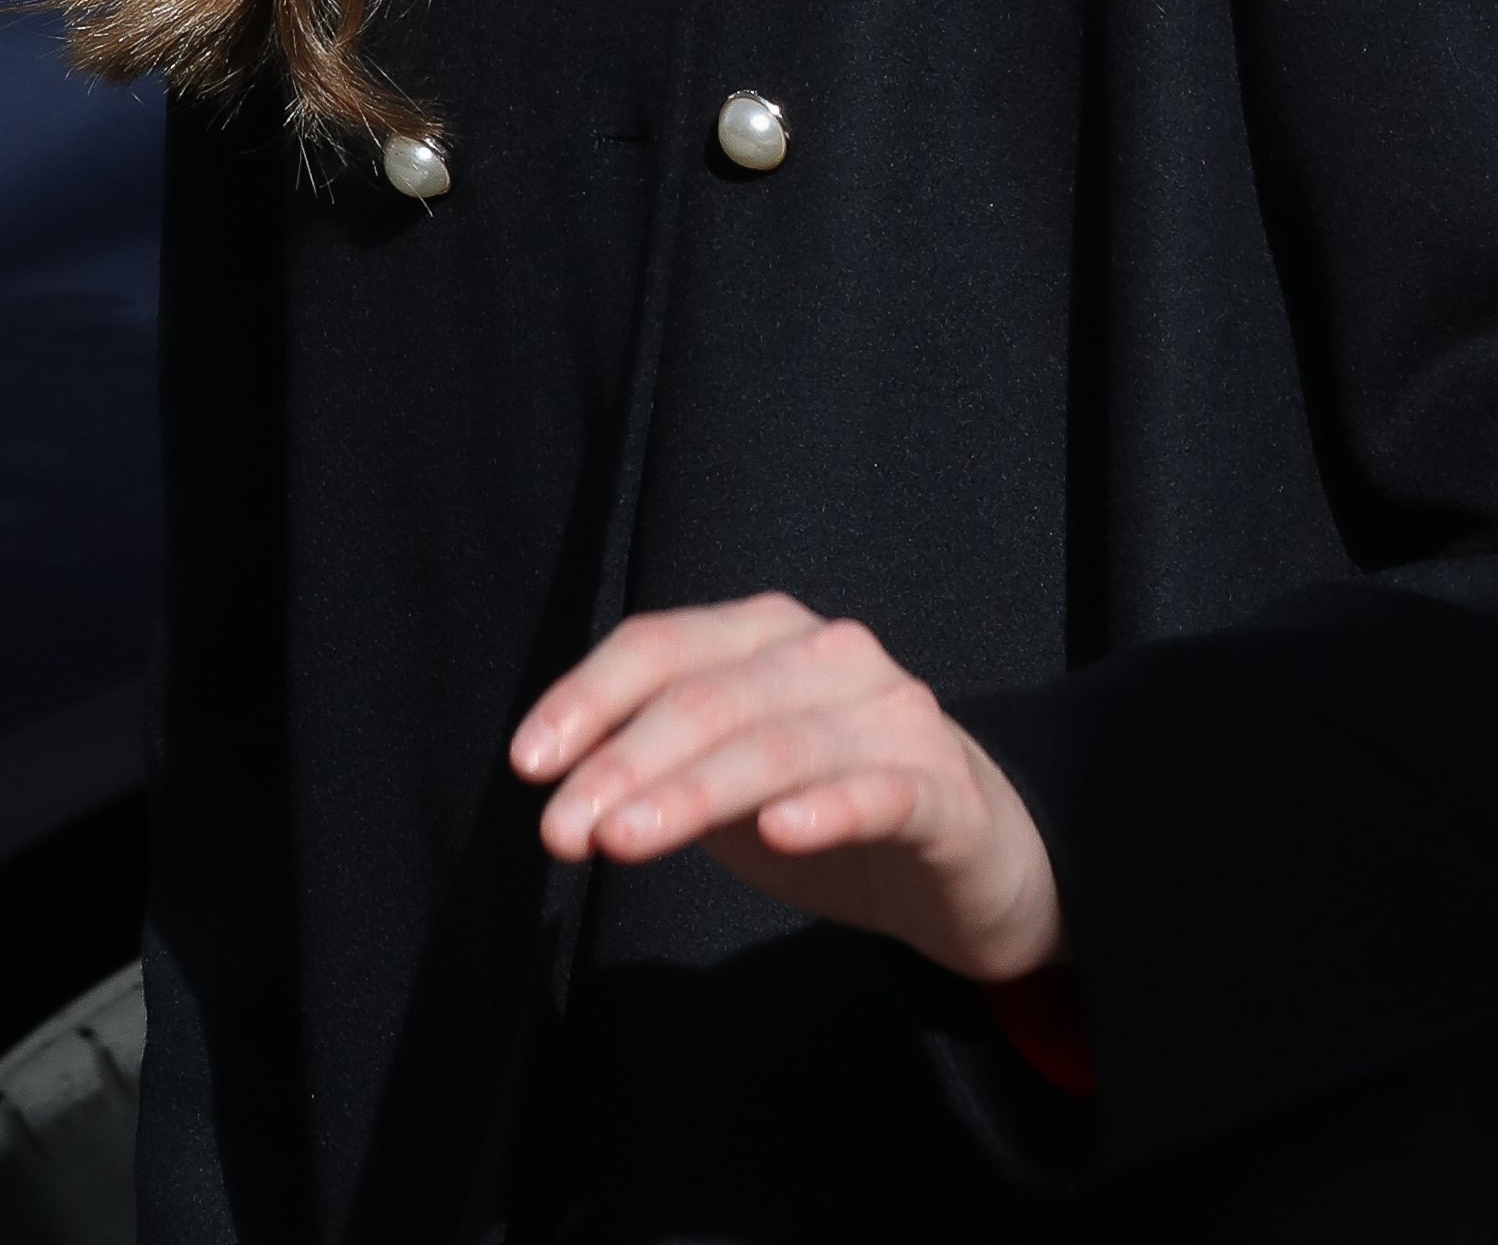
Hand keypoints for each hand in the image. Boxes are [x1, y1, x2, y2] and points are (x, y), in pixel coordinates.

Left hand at [510, 592, 1064, 984]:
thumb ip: (660, 763)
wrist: (969, 862)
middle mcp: (832, 655)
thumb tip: (559, 779)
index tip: (528, 764)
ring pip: (779, 744)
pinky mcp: (946, 791)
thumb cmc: (827, 806)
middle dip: (624, 762)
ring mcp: (895, 716)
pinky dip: (828, 806)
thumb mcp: (728, 781)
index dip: (589, 696)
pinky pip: (882, 790)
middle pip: (711, 697)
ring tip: (622, 839)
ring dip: (692, 791)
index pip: (664, 646)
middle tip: (561, 831)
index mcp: (768, 635)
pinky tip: (779, 834)